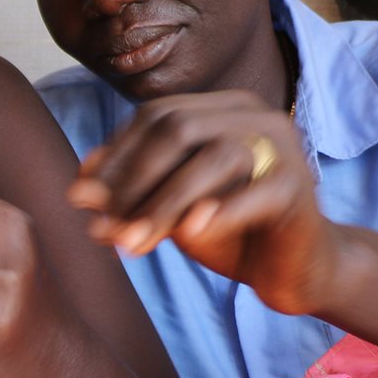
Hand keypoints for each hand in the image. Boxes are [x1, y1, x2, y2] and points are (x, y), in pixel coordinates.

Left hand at [69, 90, 338, 313]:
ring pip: (216, 158)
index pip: (155, 116)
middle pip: (179, 129)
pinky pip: (256, 193)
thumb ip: (127, 195)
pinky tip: (191, 233)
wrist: (290, 269)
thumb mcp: (166, 210)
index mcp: (220, 108)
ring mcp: (283, 147)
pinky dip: (221, 212)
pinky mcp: (300, 187)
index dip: (115, 156)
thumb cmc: (223, 231)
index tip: (81, 198)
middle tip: (102, 229)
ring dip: (165, 203)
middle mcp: (254, 115)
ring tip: (133, 243)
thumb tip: (77, 190)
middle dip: (134, 181)